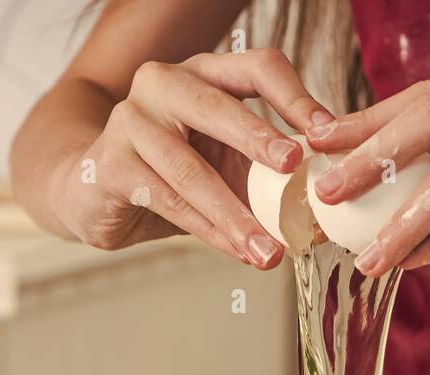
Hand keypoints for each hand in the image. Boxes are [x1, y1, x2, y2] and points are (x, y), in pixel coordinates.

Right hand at [53, 49, 332, 266]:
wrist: (93, 192)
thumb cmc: (173, 175)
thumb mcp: (227, 165)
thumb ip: (271, 174)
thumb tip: (336, 210)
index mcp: (205, 74)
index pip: (257, 67)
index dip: (295, 97)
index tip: (328, 135)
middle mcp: (164, 84)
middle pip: (218, 104)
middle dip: (259, 138)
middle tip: (295, 167)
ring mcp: (131, 120)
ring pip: (191, 168)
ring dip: (236, 214)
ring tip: (271, 252)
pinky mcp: (111, 163)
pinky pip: (167, 200)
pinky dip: (208, 230)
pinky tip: (237, 251)